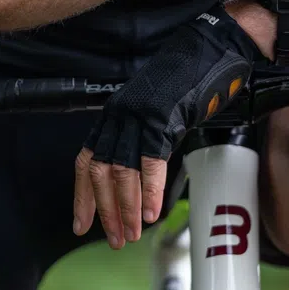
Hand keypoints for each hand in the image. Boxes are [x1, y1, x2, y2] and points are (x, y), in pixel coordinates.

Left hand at [74, 6, 260, 248]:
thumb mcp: (152, 114)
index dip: (82, 196)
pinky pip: (151, 160)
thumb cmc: (184, 84)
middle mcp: (118, 116)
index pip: (86, 162)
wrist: (207, 51)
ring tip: (133, 232)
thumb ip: (139, 142)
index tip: (82, 225)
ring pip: (121, 170)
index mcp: (112, 117)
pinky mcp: (161, 116)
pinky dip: (151, 189)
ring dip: (126, 207)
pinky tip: (153, 211)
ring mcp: (137, 115)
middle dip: (106, 211)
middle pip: (100, 172)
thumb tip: (136, 183)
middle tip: (116, 238)